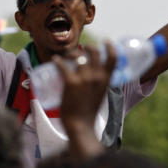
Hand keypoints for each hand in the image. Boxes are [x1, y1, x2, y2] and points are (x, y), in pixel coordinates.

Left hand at [55, 43, 115, 157]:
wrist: (80, 126)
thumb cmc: (89, 113)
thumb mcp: (100, 95)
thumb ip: (98, 85)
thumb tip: (95, 80)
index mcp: (106, 80)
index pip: (113, 57)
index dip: (110, 47)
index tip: (106, 42)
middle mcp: (96, 76)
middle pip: (94, 52)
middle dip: (89, 46)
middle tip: (83, 48)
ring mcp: (83, 78)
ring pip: (77, 56)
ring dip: (71, 53)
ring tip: (66, 56)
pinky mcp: (70, 82)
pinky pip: (62, 65)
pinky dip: (58, 61)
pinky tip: (55, 60)